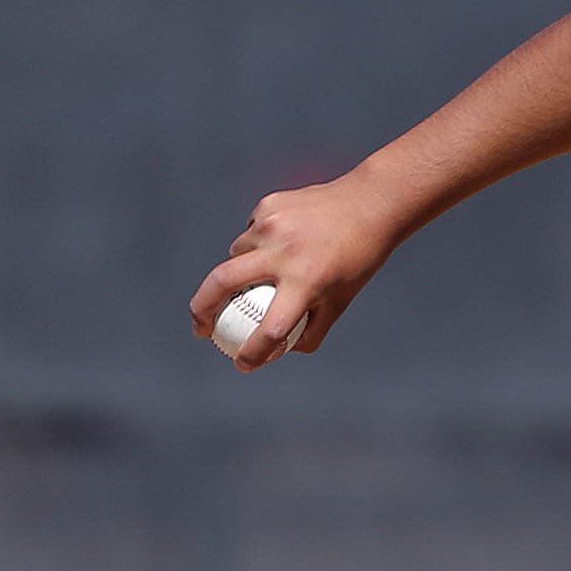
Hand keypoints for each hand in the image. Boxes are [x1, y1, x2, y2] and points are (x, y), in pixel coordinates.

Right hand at [188, 168, 405, 370]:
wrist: (370, 206)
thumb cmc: (357, 261)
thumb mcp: (342, 300)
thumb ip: (312, 329)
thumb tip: (278, 352)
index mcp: (308, 282)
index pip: (272, 328)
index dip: (254, 352)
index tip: (243, 364)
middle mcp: (286, 253)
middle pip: (222, 282)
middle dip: (201, 310)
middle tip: (202, 328)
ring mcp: (272, 226)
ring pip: (235, 256)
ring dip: (240, 270)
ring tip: (272, 267)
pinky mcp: (267, 207)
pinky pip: (250, 234)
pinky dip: (259, 244)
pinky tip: (287, 240)